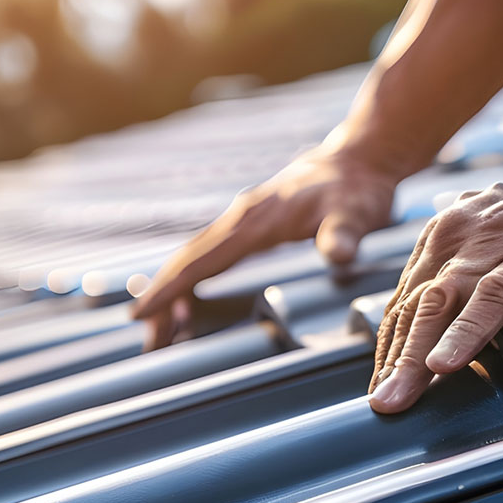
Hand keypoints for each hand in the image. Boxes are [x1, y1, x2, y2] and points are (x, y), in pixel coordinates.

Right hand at [133, 142, 397, 348]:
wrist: (360, 159)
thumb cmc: (357, 190)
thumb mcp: (357, 214)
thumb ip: (344, 235)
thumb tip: (338, 256)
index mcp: (256, 221)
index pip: (202, 259)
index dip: (170, 288)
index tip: (141, 314)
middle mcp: (241, 218)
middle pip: (188, 261)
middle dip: (162, 299)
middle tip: (147, 342)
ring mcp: (244, 220)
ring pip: (196, 258)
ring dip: (174, 292)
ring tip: (161, 333)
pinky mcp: (253, 224)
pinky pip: (211, 254)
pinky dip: (193, 279)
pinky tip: (191, 302)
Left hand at [368, 164, 502, 412]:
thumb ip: (480, 275)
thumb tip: (460, 330)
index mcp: (449, 232)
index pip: (406, 299)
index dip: (392, 348)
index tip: (387, 387)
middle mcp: (460, 235)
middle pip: (411, 307)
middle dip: (391, 361)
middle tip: (382, 406)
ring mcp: (494, 246)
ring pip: (437, 306)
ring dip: (411, 358)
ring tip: (397, 399)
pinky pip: (488, 302)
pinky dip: (463, 334)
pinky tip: (445, 365)